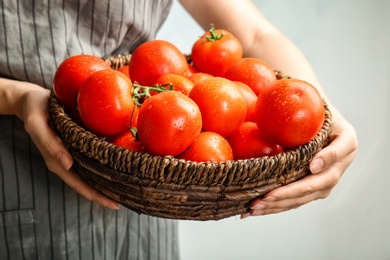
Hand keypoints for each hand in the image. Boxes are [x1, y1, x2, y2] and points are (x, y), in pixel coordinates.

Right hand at [12, 81, 119, 209]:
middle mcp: (67, 161)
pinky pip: (92, 158)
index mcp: (57, 161)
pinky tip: (119, 164)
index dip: (96, 196)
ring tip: (126, 187)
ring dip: (106, 180)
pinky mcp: (78, 144)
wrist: (32, 100)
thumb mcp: (38, 125)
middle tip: (126, 199)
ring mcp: (72, 154)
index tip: (114, 204)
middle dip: (105, 193)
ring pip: (92, 172)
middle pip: (88, 183)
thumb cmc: (35, 111)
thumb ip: (51, 144)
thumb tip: (68, 165)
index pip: (79, 185)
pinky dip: (104, 163)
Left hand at [242, 109, 356, 216]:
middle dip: (288, 193)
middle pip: (315, 184)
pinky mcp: (313, 190)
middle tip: (265, 197)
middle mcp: (339, 166)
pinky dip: (275, 206)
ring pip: (302, 198)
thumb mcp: (317, 110)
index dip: (326, 160)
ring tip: (255, 208)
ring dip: (278, 205)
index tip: (311, 166)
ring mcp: (326, 181)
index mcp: (346, 142)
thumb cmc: (315, 113)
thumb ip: (309, 117)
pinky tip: (256, 210)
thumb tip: (280, 113)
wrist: (318, 123)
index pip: (337, 152)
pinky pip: (295, 200)